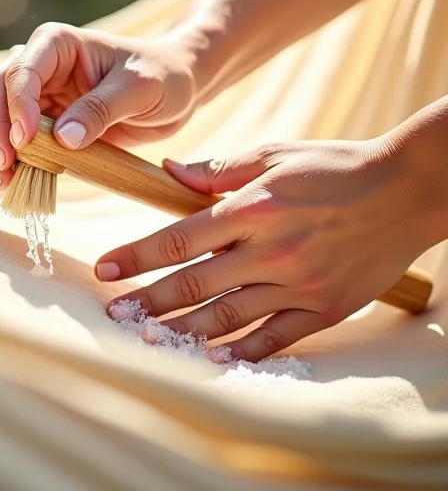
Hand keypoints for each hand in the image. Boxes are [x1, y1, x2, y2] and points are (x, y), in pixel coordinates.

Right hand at [0, 23, 195, 188]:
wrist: (174, 87)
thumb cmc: (162, 76)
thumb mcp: (141, 89)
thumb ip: (102, 109)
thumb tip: (63, 139)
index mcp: (56, 44)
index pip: (20, 72)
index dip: (16, 109)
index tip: (25, 143)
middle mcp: (35, 63)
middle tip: (6, 170)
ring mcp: (32, 93)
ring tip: (5, 180)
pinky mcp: (35, 120)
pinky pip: (0, 136)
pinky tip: (10, 178)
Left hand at [96, 139, 427, 361]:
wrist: (407, 190)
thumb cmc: (333, 166)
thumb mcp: (274, 154)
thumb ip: (218, 170)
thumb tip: (167, 170)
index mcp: (253, 208)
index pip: (179, 238)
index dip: (137, 255)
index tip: (104, 268)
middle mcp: (272, 249)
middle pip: (194, 284)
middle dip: (147, 300)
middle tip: (112, 313)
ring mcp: (299, 283)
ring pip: (228, 316)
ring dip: (182, 331)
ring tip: (146, 338)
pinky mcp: (326, 308)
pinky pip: (276, 338)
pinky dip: (242, 351)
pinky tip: (212, 358)